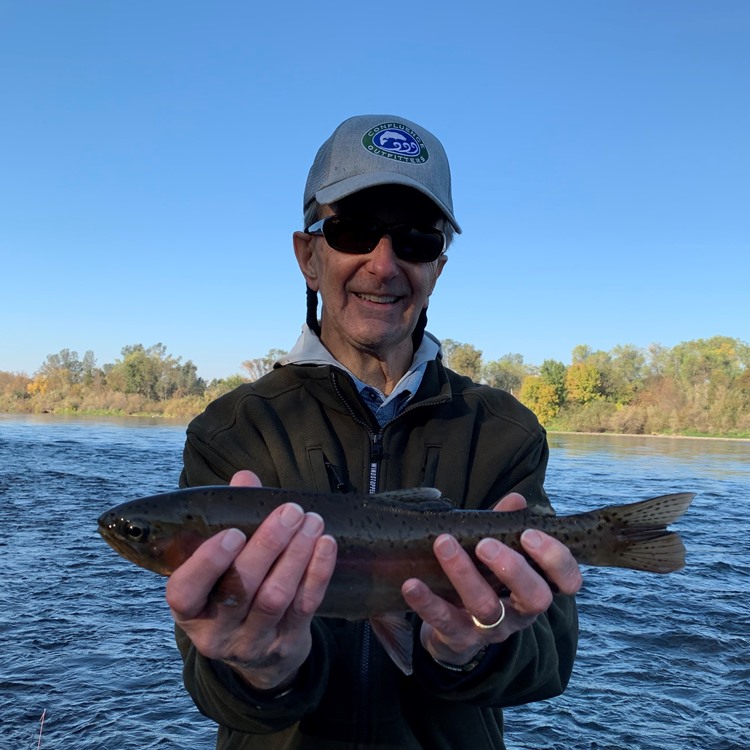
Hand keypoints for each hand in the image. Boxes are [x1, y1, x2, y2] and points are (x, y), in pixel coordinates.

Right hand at [165, 470, 337, 690]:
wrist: (259, 651)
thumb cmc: (233, 588)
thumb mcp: (222, 561)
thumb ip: (230, 516)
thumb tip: (245, 478)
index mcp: (190, 609)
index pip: (185, 592)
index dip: (207, 563)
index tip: (233, 532)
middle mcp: (216, 632)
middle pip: (239, 589)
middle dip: (267, 545)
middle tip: (290, 511)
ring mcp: (252, 643)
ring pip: (274, 598)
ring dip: (296, 555)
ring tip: (312, 521)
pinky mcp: (287, 645)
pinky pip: (304, 607)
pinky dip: (317, 573)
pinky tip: (326, 545)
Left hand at [401, 492, 581, 666]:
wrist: (454, 630)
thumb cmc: (483, 581)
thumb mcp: (496, 554)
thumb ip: (506, 527)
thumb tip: (516, 499)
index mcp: (537, 587)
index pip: (567, 581)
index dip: (556, 560)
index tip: (530, 534)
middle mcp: (520, 613)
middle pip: (534, 598)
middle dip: (513, 568)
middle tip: (486, 544)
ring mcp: (491, 630)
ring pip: (486, 607)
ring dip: (464, 574)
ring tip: (443, 544)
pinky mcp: (459, 639)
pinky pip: (444, 622)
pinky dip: (426, 603)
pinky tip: (411, 584)